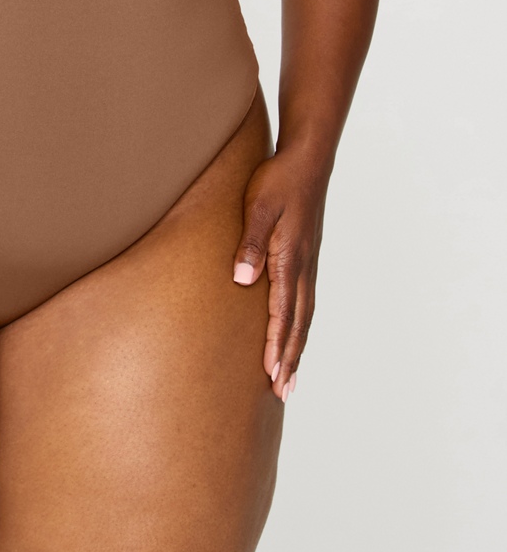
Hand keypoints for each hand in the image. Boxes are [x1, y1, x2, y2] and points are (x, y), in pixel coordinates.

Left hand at [231, 145, 328, 401]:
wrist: (307, 158)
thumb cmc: (277, 179)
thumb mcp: (259, 206)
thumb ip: (251, 242)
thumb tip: (243, 279)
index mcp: (290, 258)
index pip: (281, 312)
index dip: (275, 345)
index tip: (270, 376)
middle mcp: (303, 266)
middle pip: (297, 323)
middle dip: (289, 358)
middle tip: (284, 393)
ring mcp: (308, 262)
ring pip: (304, 315)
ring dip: (297, 347)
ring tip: (291, 378)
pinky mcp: (307, 256)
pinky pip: (305, 300)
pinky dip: (301, 325)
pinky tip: (296, 334)